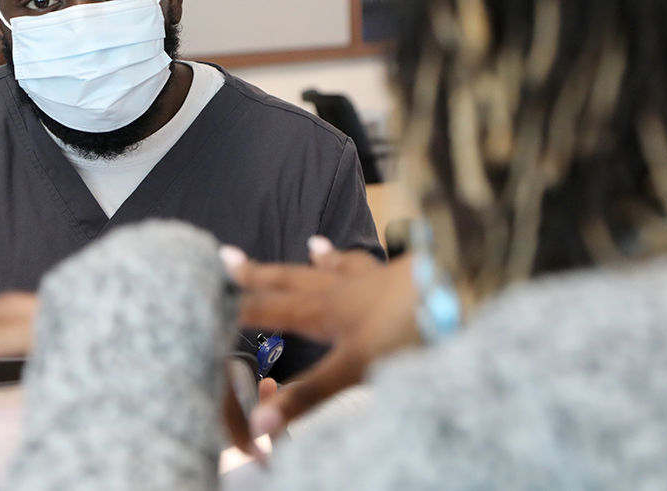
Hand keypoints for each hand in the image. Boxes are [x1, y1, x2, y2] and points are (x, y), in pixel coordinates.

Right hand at [223, 238, 420, 438]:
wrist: (460, 288)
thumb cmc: (407, 325)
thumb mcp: (354, 368)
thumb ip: (307, 395)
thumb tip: (259, 424)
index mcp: (323, 309)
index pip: (268, 309)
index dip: (237, 308)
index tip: (205, 297)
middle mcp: (342, 288)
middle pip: (292, 279)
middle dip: (260, 273)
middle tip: (229, 256)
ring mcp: (375, 280)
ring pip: (337, 266)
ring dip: (318, 260)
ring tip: (312, 243)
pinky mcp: (407, 279)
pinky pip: (383, 265)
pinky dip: (376, 260)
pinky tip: (384, 256)